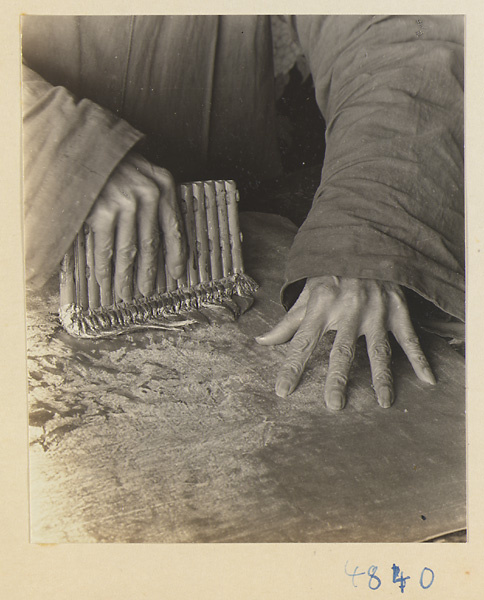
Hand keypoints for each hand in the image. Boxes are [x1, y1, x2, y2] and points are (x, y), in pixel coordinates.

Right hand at [86, 152, 185, 303]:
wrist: (83, 144)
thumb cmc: (116, 162)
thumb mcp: (145, 173)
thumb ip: (156, 199)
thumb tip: (160, 239)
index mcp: (163, 187)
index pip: (174, 228)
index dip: (176, 254)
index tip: (178, 273)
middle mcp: (148, 196)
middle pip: (150, 244)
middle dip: (148, 272)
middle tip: (146, 290)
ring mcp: (125, 204)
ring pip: (128, 250)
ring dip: (125, 276)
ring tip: (125, 292)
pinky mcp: (101, 211)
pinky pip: (105, 247)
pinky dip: (104, 266)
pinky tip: (104, 280)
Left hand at [256, 276, 435, 409]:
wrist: (364, 243)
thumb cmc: (330, 274)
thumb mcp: (306, 294)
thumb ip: (287, 322)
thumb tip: (261, 342)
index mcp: (321, 306)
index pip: (302, 342)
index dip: (292, 367)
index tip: (283, 391)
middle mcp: (348, 310)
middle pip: (342, 349)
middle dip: (338, 377)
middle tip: (334, 405)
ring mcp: (375, 311)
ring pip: (378, 349)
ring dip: (381, 376)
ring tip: (383, 402)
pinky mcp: (396, 310)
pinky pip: (409, 337)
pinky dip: (419, 358)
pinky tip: (427, 379)